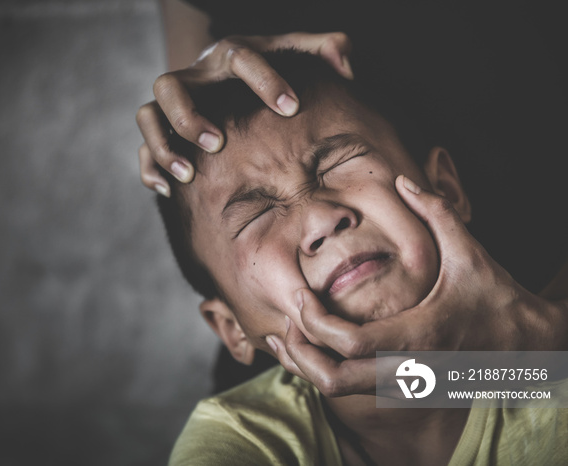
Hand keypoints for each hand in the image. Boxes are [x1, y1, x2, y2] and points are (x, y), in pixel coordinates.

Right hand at [136, 32, 352, 195]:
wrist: (222, 77)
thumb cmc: (264, 71)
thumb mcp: (292, 53)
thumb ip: (322, 48)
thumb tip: (344, 61)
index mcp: (228, 56)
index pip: (240, 58)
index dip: (265, 80)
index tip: (291, 108)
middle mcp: (193, 78)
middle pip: (172, 87)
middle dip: (190, 116)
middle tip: (216, 143)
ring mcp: (171, 105)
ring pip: (148, 116)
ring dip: (164, 145)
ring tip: (188, 175)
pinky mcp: (159, 130)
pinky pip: (142, 148)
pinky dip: (151, 168)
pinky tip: (167, 190)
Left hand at [266, 175, 567, 396]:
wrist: (528, 347)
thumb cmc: (498, 299)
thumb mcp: (471, 253)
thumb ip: (437, 212)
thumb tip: (404, 180)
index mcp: (421, 334)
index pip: (352, 343)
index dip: (316, 324)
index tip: (299, 297)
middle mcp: (409, 368)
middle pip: (334, 380)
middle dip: (299, 355)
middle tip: (283, 324)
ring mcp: (405, 385)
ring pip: (338, 392)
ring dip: (305, 367)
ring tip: (288, 336)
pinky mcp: (402, 389)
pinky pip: (350, 390)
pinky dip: (323, 372)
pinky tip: (310, 348)